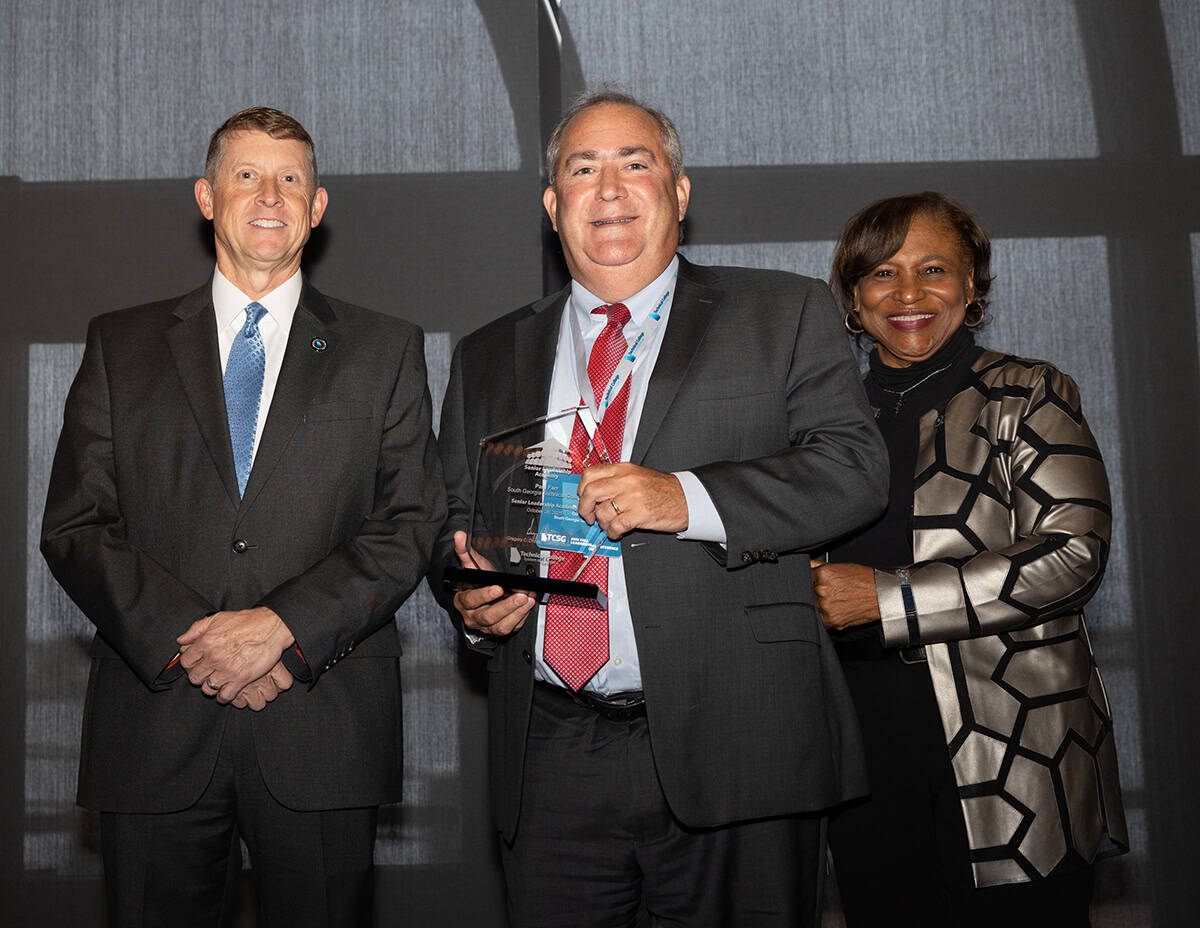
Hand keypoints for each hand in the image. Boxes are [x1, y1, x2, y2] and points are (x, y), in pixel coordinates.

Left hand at [177, 607, 294, 703]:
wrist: (272, 627)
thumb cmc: (247, 621)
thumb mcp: (218, 618)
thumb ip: (196, 629)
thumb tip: (181, 641)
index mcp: (205, 642)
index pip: (186, 661)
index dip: (191, 663)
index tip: (198, 663)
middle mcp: (213, 657)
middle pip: (194, 677)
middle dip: (200, 675)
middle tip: (208, 672)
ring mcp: (227, 670)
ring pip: (207, 689)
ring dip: (211, 686)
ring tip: (218, 681)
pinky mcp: (241, 679)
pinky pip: (224, 696)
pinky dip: (224, 695)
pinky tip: (227, 689)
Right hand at [450, 531, 534, 636]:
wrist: (482, 597)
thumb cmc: (476, 582)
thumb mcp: (471, 566)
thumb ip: (464, 551)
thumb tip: (459, 535)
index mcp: (463, 601)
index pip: (471, 600)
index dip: (484, 595)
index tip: (498, 587)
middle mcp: (473, 616)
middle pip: (488, 616)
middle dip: (506, 606)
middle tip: (520, 595)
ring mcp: (486, 626)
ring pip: (500, 626)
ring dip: (516, 613)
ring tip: (527, 600)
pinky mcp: (499, 630)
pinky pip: (510, 628)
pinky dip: (521, 617)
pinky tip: (527, 606)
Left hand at [576, 463, 687, 539]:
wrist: (686, 498)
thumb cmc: (663, 489)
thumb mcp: (637, 475)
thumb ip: (615, 480)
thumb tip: (593, 491)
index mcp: (623, 469)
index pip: (590, 474)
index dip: (581, 488)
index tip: (583, 497)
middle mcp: (626, 481)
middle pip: (590, 492)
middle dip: (584, 508)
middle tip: (588, 516)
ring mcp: (633, 497)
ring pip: (602, 512)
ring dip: (602, 523)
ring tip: (610, 525)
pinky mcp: (640, 514)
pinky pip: (615, 526)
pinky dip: (613, 532)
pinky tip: (618, 532)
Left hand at [809, 560, 880, 629]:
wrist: (882, 595)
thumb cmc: (865, 580)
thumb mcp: (841, 566)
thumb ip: (819, 566)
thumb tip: (808, 565)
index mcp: (822, 574)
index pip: (805, 578)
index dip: (811, 581)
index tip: (815, 583)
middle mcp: (821, 590)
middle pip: (808, 593)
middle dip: (815, 594)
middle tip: (830, 593)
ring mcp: (826, 607)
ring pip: (814, 607)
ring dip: (820, 606)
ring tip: (836, 602)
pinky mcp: (831, 620)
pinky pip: (821, 620)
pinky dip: (827, 616)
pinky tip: (837, 610)